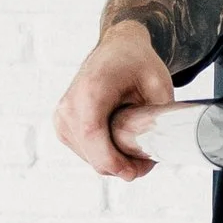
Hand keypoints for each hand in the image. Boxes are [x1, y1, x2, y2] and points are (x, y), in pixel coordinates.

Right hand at [54, 23, 173, 181]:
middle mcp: (69, 105)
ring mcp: (62, 118)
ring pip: (90, 158)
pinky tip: (120, 139)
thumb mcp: (159, 84)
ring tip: (138, 146)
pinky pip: (85, 153)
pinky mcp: (62, 126)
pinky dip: (104, 154)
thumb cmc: (137, 62)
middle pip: (92, 154)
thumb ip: (160, 118)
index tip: (134, 173)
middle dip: (123, 166)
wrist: (116, 49)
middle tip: (150, 161)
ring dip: (115, 162)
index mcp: (90, 90)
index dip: (112, 160)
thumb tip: (160, 151)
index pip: (92, 134)